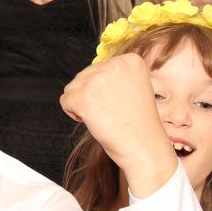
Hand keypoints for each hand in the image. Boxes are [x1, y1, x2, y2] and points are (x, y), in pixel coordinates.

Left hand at [60, 53, 176, 196]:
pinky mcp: (83, 97)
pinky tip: (96, 121)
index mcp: (130, 61)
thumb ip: (114, 75)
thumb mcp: (133, 88)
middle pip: (84, 76)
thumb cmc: (139, 124)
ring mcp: (97, 80)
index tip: (122, 102)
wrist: (146, 149)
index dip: (105, 89)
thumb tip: (92, 72)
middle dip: (92, 96)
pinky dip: (74, 114)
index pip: (99, 69)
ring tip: (107, 117)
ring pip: (73, 88)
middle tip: (114, 112)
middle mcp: (114, 65)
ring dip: (83, 104)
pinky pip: (65, 101)